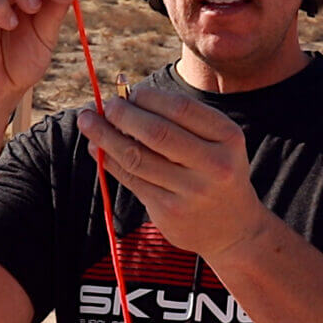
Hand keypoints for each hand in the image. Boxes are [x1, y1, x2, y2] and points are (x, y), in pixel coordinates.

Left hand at [78, 88, 270, 257]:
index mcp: (228, 137)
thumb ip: (180, 120)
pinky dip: (109, 161)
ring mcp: (191, 191)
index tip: (128, 92)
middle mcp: (214, 165)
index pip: (181, 107)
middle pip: (156, 132)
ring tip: (88, 122)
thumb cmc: (216, 172)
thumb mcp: (216, 142)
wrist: (234, 229)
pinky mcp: (170, 212)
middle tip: (105, 106)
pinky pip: (132, 180)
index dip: (148, 97)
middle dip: (122, 114)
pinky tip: (97, 149)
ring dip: (105, 136)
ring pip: (137, 157)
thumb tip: (124, 97)